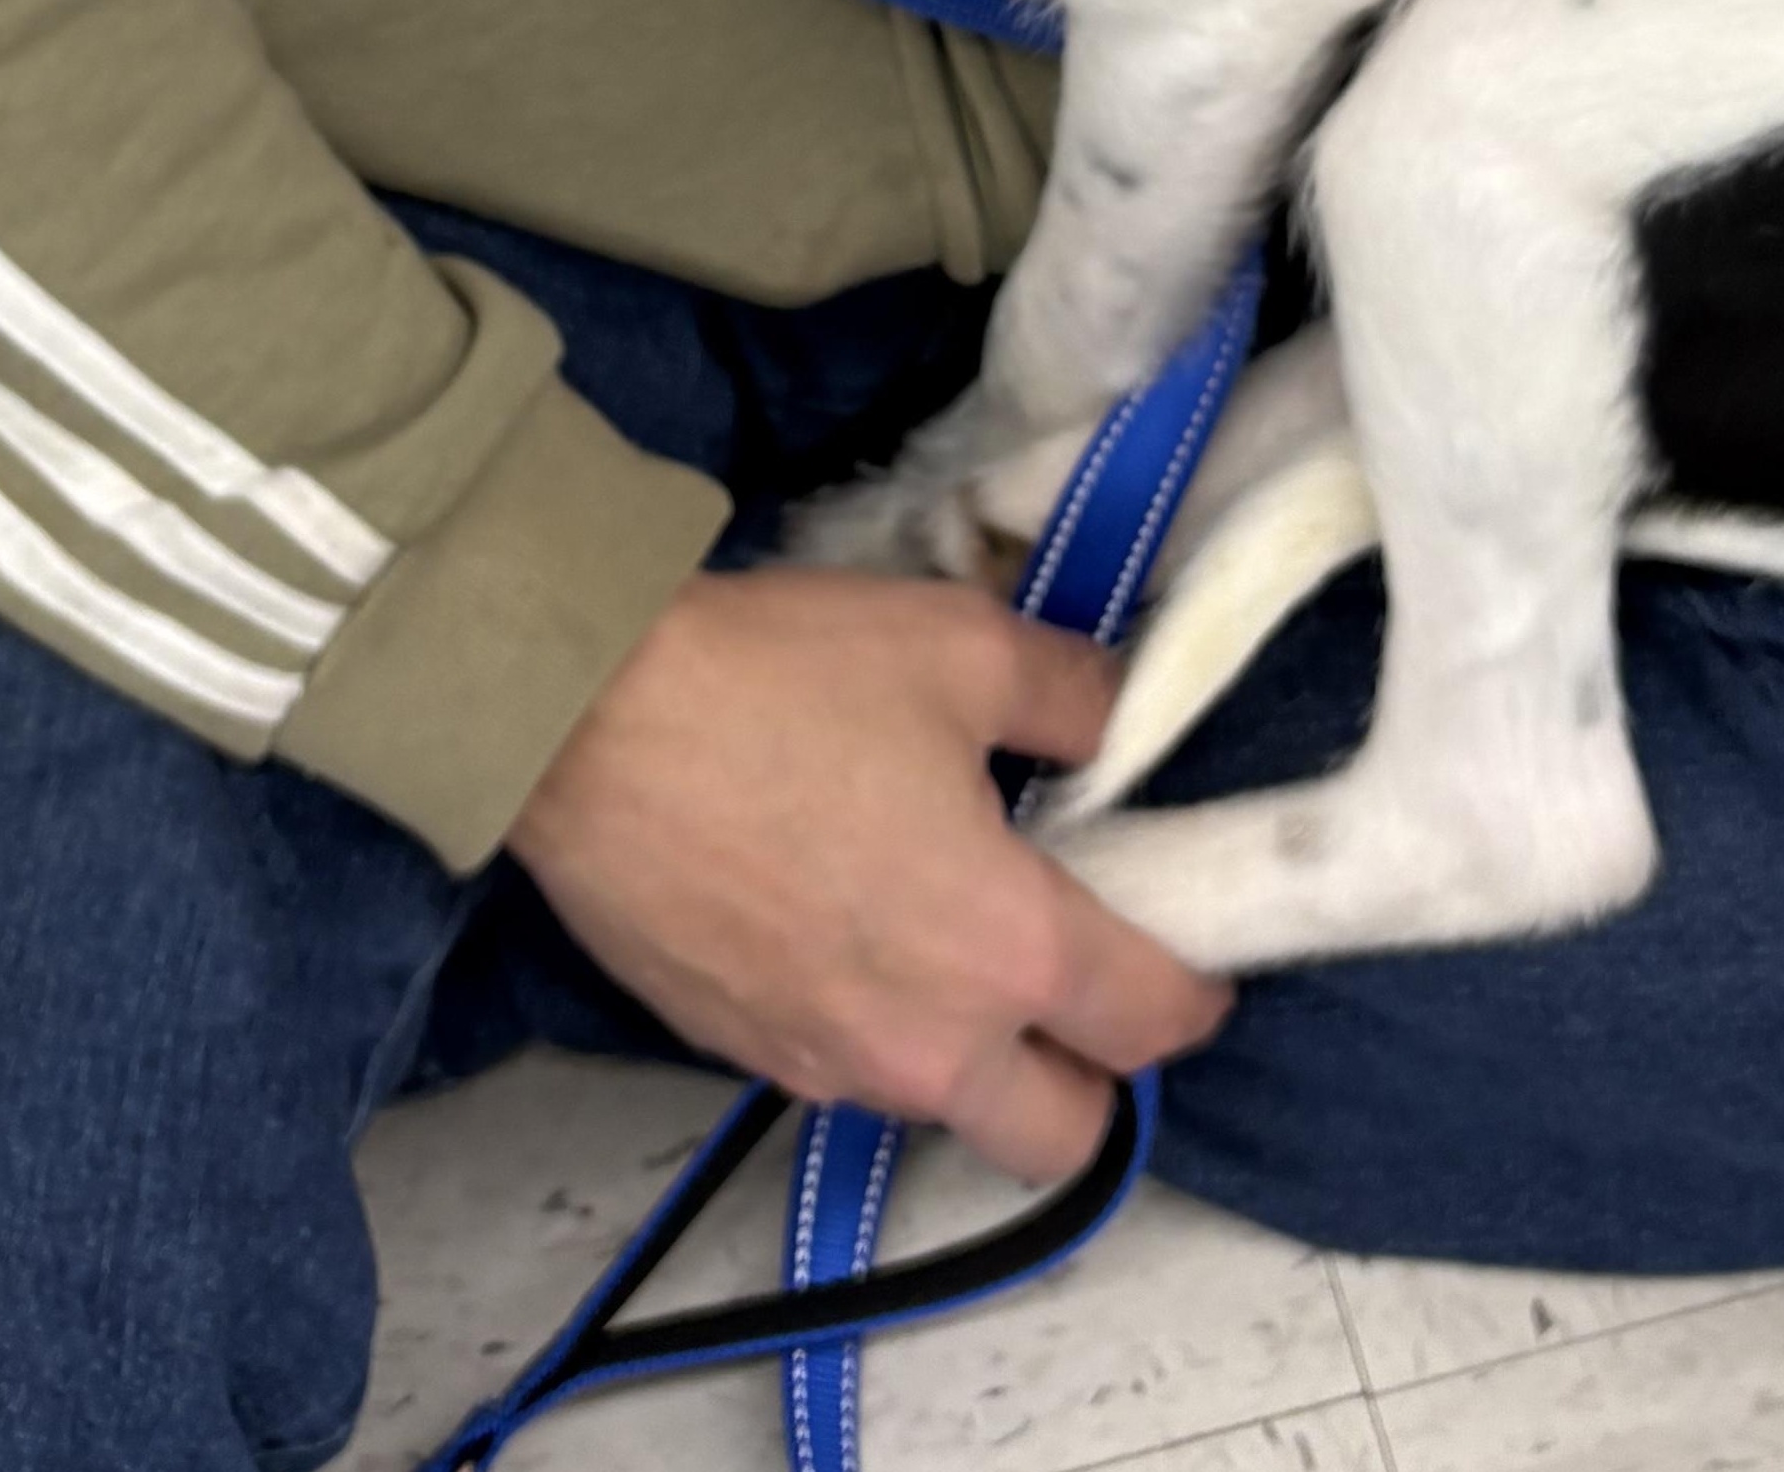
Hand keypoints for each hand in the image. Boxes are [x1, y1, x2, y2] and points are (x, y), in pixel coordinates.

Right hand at [508, 569, 1234, 1183]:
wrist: (584, 719)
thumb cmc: (786, 681)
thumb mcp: (964, 647)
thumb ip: (1074, 695)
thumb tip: (1116, 725)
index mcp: (1006, 947)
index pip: (1149, 1022)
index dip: (1196, 993)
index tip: (1199, 961)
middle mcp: (928, 1042)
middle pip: (1060, 1135)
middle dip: (1093, 1076)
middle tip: (1081, 977)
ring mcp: (825, 1063)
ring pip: (948, 1105)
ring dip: (978, 1052)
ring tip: (955, 934)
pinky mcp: (740, 1053)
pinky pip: (848, 1072)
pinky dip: (878, 1026)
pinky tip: (854, 925)